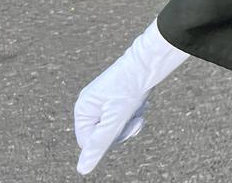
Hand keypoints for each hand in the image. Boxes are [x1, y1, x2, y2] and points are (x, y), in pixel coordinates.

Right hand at [73, 20, 188, 174]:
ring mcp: (102, 100)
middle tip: (137, 117)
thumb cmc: (130, 87)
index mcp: (82, 109)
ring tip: (140, 106)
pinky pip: (122, 115)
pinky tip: (141, 102)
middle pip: (103, 135)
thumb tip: (82, 169)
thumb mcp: (115, 119)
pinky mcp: (116, 97)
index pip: (89, 143)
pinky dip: (134, 112)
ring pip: (115, 126)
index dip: (109, 140)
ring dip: (130, 120)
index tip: (125, 126)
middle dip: (122, 129)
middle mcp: (89, 105)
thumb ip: (99, 144)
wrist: (149, 61)